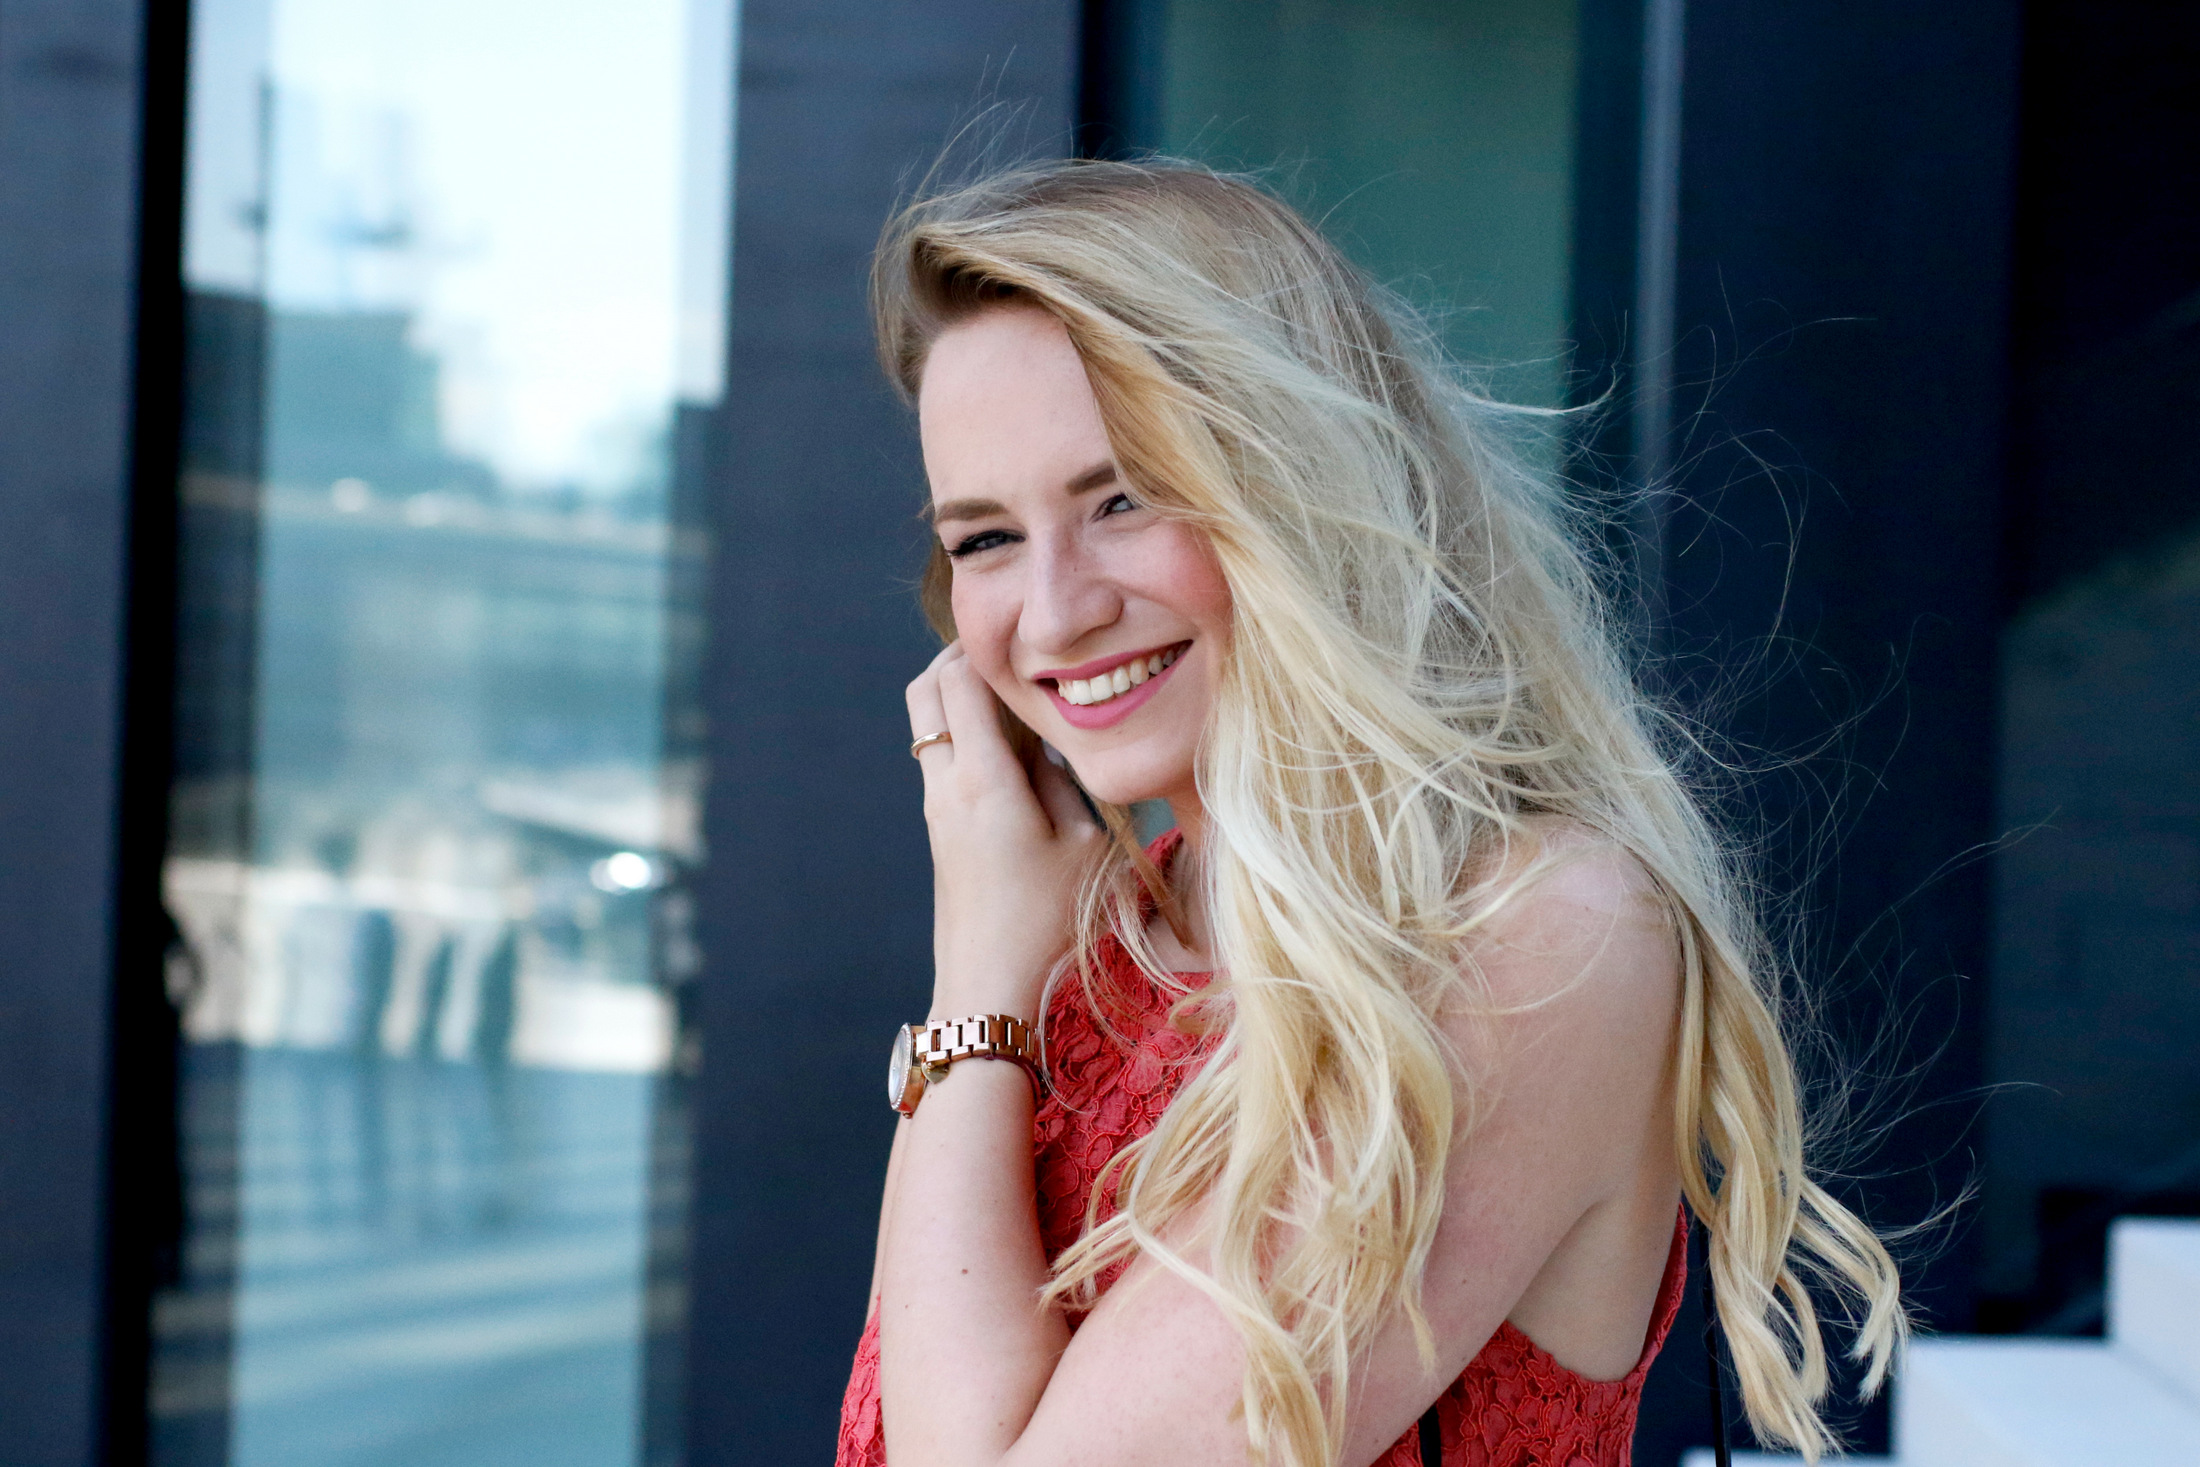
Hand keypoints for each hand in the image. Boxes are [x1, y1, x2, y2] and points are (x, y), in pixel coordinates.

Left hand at [907, 642, 1103, 1019]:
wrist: (988, 989)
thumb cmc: (1047, 922)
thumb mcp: (1085, 845)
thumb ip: (1066, 782)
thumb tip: (1050, 746)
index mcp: (983, 779)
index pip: (960, 679)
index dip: (987, 646)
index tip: (1027, 637)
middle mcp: (947, 786)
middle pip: (925, 690)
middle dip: (958, 659)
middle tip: (1010, 656)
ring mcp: (937, 809)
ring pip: (931, 725)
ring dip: (963, 701)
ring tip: (1022, 704)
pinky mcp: (941, 831)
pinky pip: (945, 760)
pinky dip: (969, 738)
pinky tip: (1017, 754)